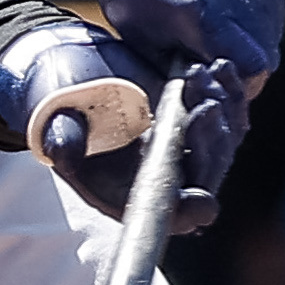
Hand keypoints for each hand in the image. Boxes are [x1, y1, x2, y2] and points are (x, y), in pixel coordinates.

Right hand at [0, 25, 243, 234]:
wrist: (69, 74)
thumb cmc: (58, 107)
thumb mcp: (54, 122)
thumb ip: (61, 139)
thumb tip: (62, 149)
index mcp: (129, 195)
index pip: (170, 216)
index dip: (189, 210)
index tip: (200, 196)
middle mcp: (162, 178)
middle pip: (207, 176)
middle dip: (212, 143)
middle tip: (206, 105)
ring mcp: (183, 150)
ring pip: (223, 144)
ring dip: (223, 111)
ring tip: (205, 73)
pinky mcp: (196, 121)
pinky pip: (228, 116)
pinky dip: (230, 94)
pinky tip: (221, 68)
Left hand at [55, 0, 283, 82]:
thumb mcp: (142, 29)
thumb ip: (181, 58)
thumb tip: (203, 77)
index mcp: (210, 15)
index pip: (252, 71)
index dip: (235, 83)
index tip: (218, 80)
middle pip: (266, 49)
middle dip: (245, 59)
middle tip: (219, 57)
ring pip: (271, 19)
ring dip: (251, 30)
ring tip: (222, 26)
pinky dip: (253, 1)